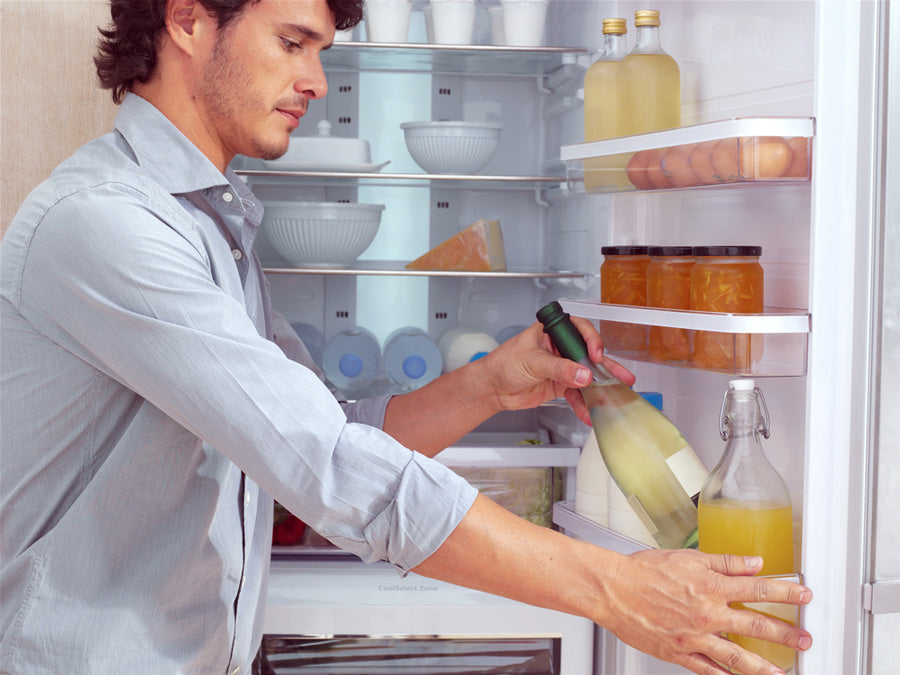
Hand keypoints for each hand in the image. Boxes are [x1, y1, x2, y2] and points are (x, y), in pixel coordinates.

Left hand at [479, 319, 634, 424]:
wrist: (492, 388)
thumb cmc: (503, 364)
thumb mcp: (532, 362)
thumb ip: (559, 369)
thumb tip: (582, 374)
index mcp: (552, 332)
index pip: (579, 330)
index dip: (591, 341)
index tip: (595, 355)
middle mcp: (560, 348)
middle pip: (588, 355)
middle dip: (606, 367)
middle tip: (622, 377)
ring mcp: (562, 367)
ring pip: (586, 376)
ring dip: (599, 388)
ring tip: (615, 397)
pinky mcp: (560, 385)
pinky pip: (577, 394)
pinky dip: (583, 404)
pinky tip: (589, 412)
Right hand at [601, 549, 812, 674]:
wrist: (614, 590)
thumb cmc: (644, 571)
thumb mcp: (687, 558)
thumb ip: (724, 562)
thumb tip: (753, 564)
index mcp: (711, 587)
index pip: (758, 590)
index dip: (785, 594)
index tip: (803, 597)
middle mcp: (707, 614)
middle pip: (755, 627)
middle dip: (785, 635)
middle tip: (805, 641)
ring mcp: (694, 638)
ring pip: (737, 657)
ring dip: (763, 667)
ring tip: (781, 674)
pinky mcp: (679, 653)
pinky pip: (708, 670)